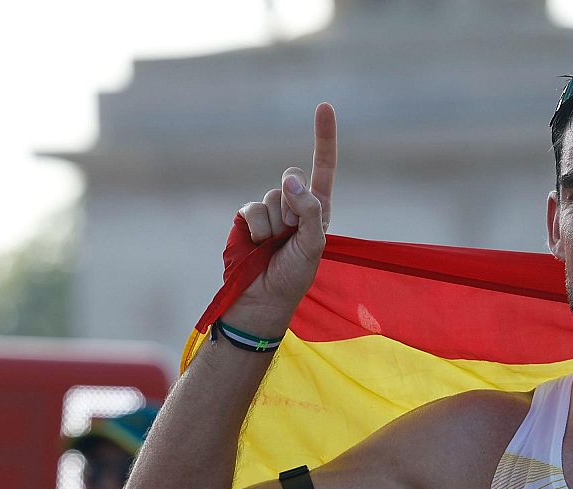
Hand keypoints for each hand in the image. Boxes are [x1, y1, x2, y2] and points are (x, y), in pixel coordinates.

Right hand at [235, 102, 337, 312]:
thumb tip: (291, 180)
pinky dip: (259, 229)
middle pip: (293, 178)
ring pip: (273, 197)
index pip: (323, 168)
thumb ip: (309, 211)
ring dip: (276, 225)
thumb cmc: (295, 275)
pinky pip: (253, 209)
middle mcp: (295, 205)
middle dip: (295, 206)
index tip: (324, 106)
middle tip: (292, 236)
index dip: (323, 137)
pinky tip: (259, 245)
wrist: (263, 298)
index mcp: (319, 209)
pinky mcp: (247, 217)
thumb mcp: (314, 245)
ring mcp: (270, 210)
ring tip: (276, 247)